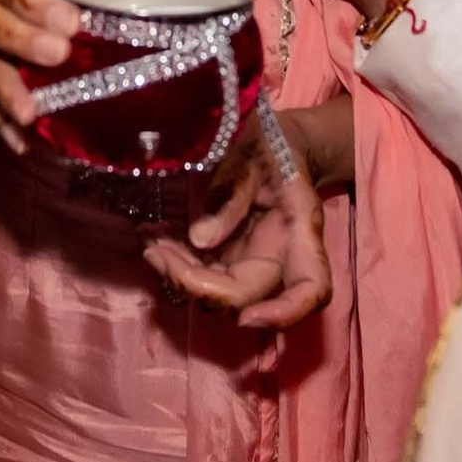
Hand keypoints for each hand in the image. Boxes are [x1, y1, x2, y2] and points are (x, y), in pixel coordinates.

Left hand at [142, 98, 341, 330]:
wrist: (276, 143)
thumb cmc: (273, 145)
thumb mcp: (253, 158)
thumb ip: (231, 196)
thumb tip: (200, 241)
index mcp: (299, 233)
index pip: (310, 290)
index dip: (284, 313)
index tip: (245, 318)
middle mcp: (280, 258)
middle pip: (246, 296)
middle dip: (197, 286)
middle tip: (157, 251)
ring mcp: (254, 261)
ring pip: (219, 293)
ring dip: (181, 278)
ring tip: (151, 243)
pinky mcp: (232, 258)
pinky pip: (204, 275)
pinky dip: (179, 265)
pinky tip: (155, 240)